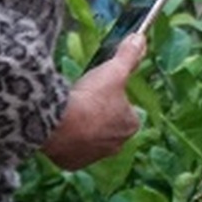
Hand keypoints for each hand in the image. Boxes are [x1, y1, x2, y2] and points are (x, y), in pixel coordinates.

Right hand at [41, 34, 143, 169]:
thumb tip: (141, 39)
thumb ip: (128, 56)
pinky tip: (60, 128)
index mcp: (130, 125)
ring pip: (91, 140)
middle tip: (84, 101)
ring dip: (83, 129)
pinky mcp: (73, 162)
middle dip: (98, 116)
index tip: (100, 90)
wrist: (60, 125)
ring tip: (70, 113)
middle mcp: (116, 145)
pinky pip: (71, 151)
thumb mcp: (113, 71)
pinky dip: (67, 142)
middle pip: (109, 126)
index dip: (114, 98)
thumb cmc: (92, 98)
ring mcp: (94, 156)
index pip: (127, 110)